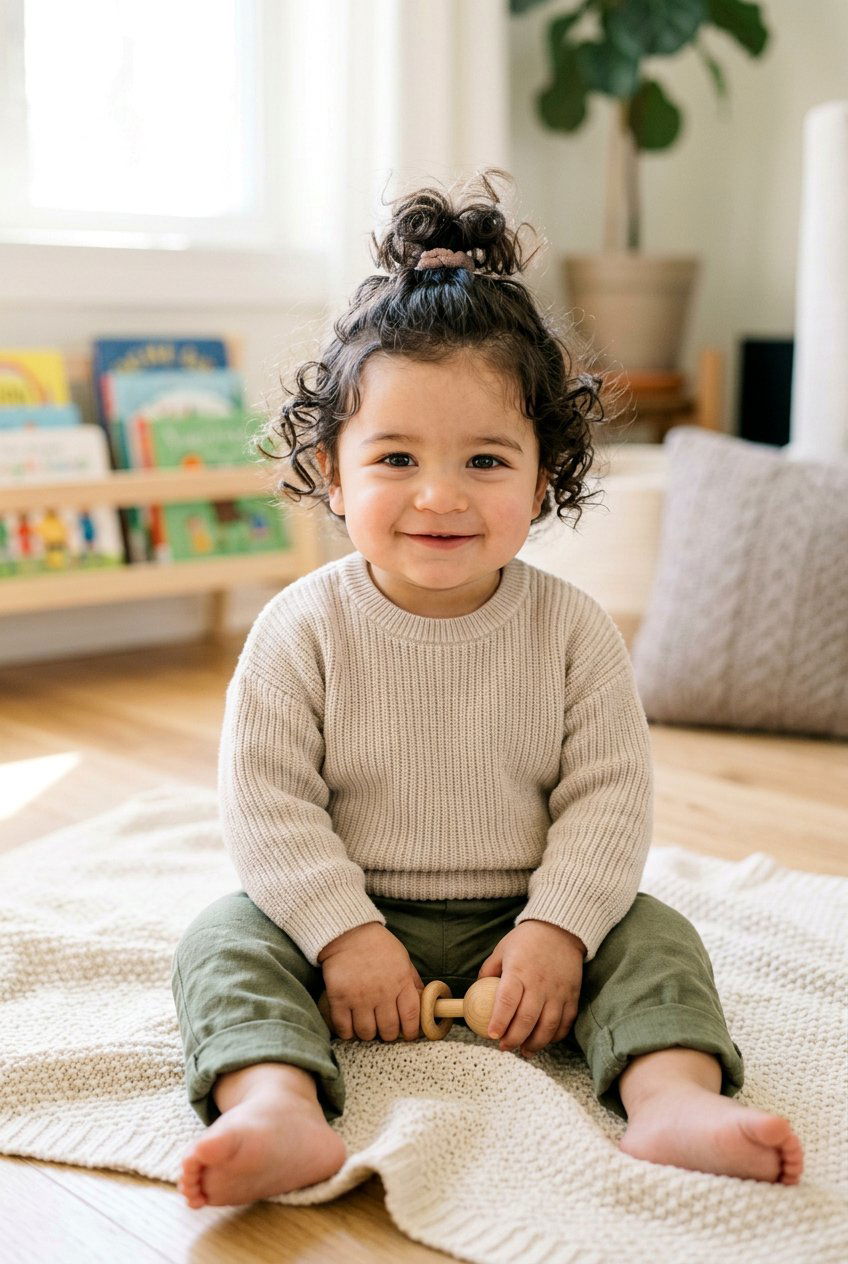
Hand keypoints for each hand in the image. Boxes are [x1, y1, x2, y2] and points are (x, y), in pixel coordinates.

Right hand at [317, 921, 424, 1042]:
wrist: (348, 932)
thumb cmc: (378, 945)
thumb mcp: (402, 959)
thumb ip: (412, 981)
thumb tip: (425, 1001)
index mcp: (400, 981)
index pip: (411, 1016)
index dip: (411, 1031)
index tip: (407, 1035)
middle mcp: (382, 992)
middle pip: (388, 1029)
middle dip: (388, 1034)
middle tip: (384, 1029)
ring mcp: (359, 996)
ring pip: (366, 1032)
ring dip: (368, 1034)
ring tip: (367, 1026)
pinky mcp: (339, 997)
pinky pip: (344, 1028)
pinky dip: (347, 1032)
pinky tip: (349, 1027)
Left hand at [477, 919, 584, 1057]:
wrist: (561, 929)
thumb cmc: (527, 940)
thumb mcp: (502, 950)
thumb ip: (488, 972)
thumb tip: (475, 992)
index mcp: (518, 971)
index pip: (507, 1001)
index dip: (499, 1021)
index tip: (491, 1036)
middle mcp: (539, 984)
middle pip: (527, 1019)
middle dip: (513, 1039)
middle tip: (504, 1047)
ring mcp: (558, 991)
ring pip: (548, 1026)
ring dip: (535, 1043)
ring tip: (524, 1051)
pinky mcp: (572, 995)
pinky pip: (566, 1022)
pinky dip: (555, 1036)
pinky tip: (545, 1040)